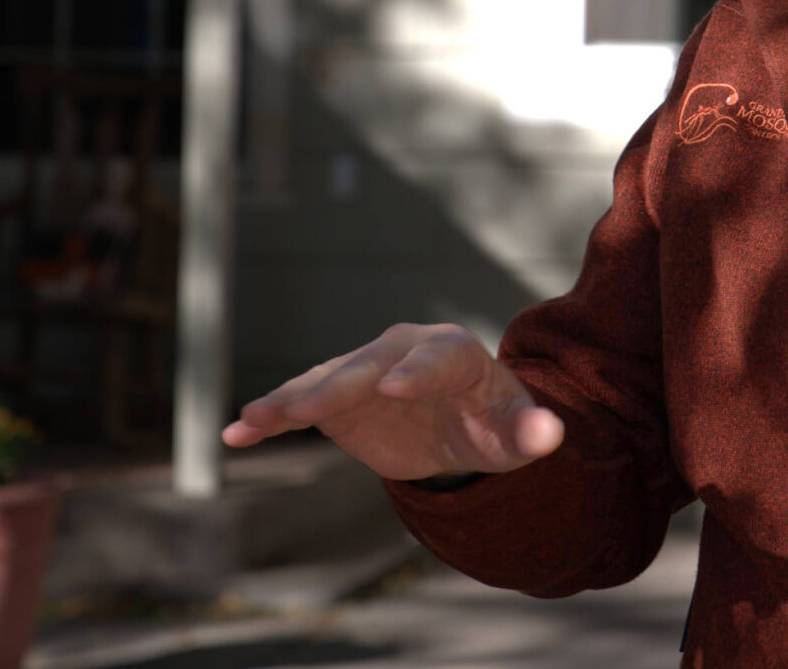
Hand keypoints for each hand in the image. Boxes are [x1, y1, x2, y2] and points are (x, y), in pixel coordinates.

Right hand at [222, 323, 564, 480]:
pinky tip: (237, 435)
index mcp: (453, 352)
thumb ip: (532, 433)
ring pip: (324, 380)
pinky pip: (299, 404)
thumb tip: (551, 434)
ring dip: (289, 398)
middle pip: (367, 364)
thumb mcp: (516, 434)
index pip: (434, 358)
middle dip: (337, 383)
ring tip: (254, 419)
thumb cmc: (494, 422)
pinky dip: (269, 417)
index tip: (393, 390)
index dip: (415, 372)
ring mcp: (363, 371)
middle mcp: (402, 352)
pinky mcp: (336, 397)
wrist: (461, 424)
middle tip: (306, 407)